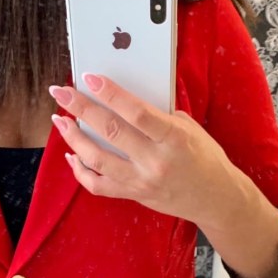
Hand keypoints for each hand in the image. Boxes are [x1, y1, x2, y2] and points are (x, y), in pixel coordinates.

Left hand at [49, 73, 230, 223]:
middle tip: (60, 92)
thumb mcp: (190, 130)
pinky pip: (99, 186)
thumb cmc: (206, 158)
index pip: (137, 113)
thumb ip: (160, 116)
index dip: (110, 93)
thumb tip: (125, 100)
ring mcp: (143, 181)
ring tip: (60, 120)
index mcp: (174, 139)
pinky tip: (72, 155)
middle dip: (81, 108)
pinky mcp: (135, 195)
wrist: (218, 199)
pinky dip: (80, 171)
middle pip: (110, 131)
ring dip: (73, 138)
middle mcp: (156, 161)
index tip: (88, 77)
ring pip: (97, 159)